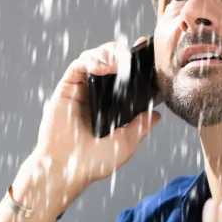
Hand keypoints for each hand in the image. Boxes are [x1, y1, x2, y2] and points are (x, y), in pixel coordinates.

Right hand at [24, 42, 160, 203]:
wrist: (66, 170)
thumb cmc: (92, 162)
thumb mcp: (125, 143)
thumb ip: (140, 127)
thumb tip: (156, 115)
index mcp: (108, 105)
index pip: (122, 77)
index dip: (133, 61)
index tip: (146, 51)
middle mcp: (94, 95)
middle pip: (107, 60)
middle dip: (120, 52)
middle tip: (132, 56)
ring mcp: (79, 91)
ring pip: (92, 58)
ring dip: (107, 53)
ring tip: (119, 62)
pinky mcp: (65, 89)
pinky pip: (77, 66)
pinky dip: (91, 60)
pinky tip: (104, 67)